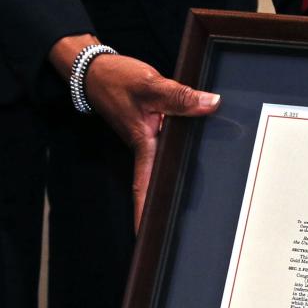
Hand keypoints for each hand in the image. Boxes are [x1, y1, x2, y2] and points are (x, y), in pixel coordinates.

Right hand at [50, 35, 220, 229]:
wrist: (96, 70)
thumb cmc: (118, 79)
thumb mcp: (151, 85)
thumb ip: (181, 96)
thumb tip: (211, 104)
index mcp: (143, 145)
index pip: (144, 186)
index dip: (145, 211)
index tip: (146, 237)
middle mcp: (145, 148)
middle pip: (156, 183)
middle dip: (162, 208)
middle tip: (177, 233)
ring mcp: (147, 141)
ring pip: (163, 166)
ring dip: (173, 184)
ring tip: (189, 210)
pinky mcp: (151, 131)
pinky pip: (167, 148)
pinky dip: (177, 157)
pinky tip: (192, 163)